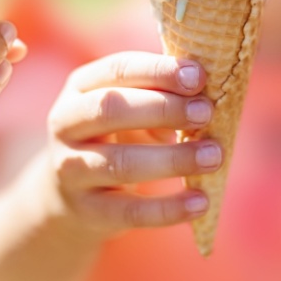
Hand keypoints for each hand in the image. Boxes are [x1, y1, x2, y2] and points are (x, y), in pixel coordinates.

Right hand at [44, 51, 221, 235]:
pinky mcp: (86, 210)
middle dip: (163, 108)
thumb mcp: (128, 110)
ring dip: (173, 158)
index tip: (198, 77)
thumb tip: (208, 97)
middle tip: (206, 112)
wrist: (68, 198)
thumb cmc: (114, 138)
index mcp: (81, 87)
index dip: (158, 71)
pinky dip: (168, 208)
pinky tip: (201, 202)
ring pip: (120, 163)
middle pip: (110, 109)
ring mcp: (71, 169)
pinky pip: (130, 211)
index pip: (117, 69)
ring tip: (213, 156)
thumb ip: (160, 97)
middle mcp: (67, 124)